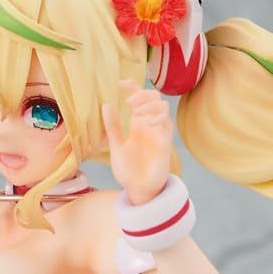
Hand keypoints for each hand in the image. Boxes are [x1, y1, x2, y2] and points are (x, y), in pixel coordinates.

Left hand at [101, 78, 172, 203]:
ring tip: (136, 114)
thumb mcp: (116, 146)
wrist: (138, 190)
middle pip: (154, 97)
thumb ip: (112, 127)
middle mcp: (149, 125)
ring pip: (162, 106)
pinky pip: (166, 123)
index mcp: (137, 124)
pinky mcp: (165, 142)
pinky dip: (157, 118)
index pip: (138, 98)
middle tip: (129, 104)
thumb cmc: (128, 171)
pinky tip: (146, 124)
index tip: (120, 83)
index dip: (132, 86)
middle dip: (142, 94)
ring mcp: (158, 132)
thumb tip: (105, 104)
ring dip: (150, 105)